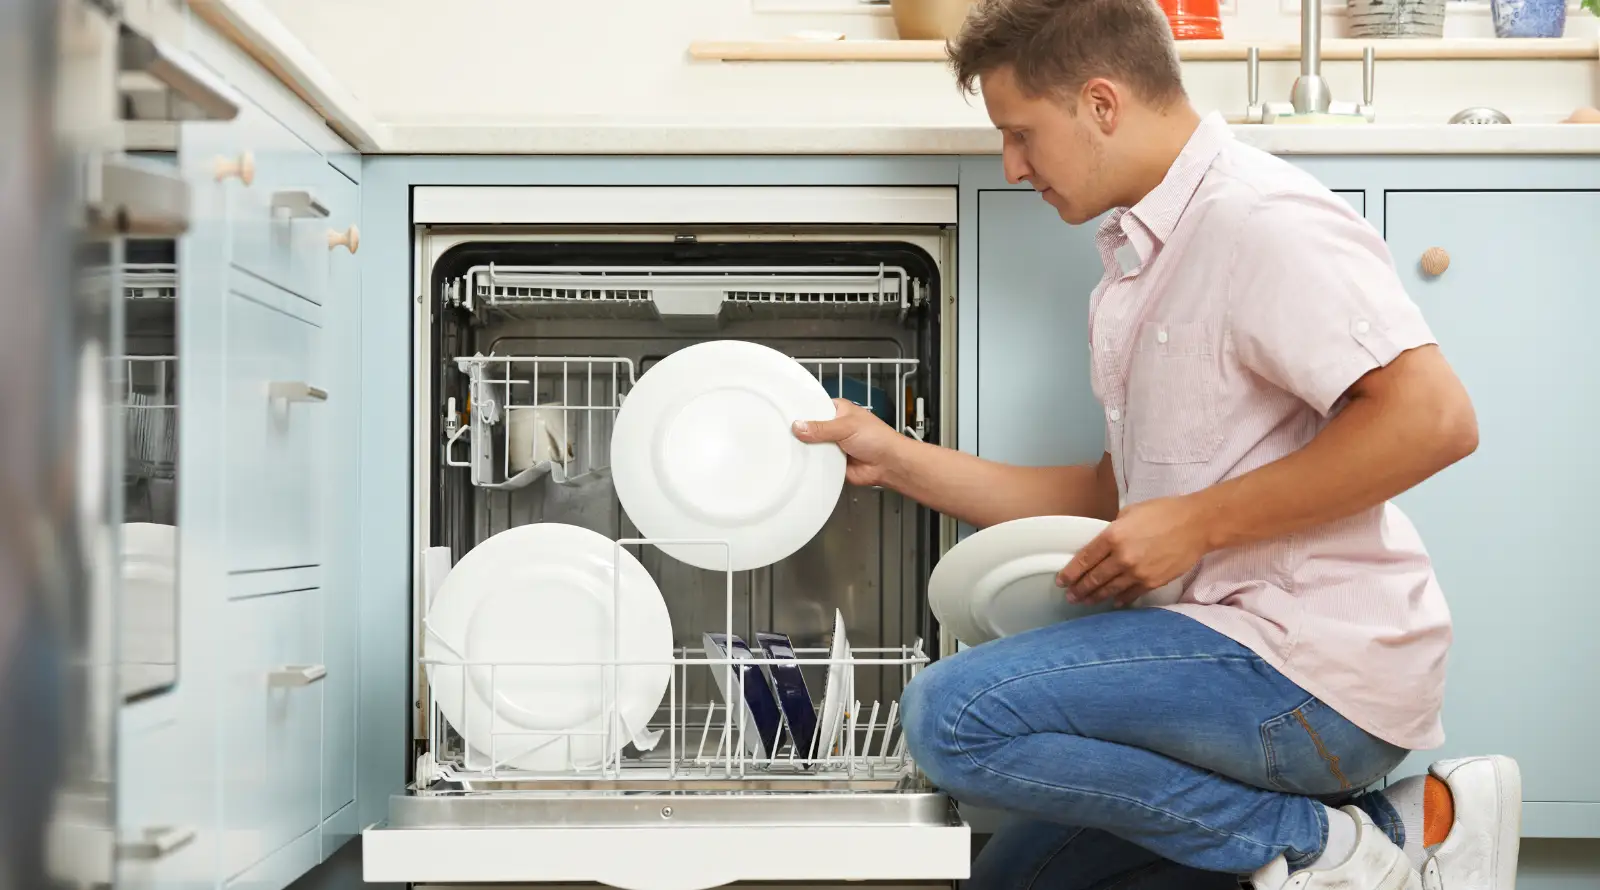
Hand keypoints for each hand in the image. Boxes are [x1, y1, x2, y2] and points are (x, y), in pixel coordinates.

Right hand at [792, 398, 908, 487]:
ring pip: (811, 447)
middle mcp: (833, 427)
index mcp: (837, 411)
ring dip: (805, 450)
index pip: (814, 407)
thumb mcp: (846, 426)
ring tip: (788, 450)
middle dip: (800, 434)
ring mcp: (832, 445)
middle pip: (809, 429)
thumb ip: (821, 428)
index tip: (784, 415)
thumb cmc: (877, 438)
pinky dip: (811, 465)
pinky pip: (816, 463)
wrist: (889, 464)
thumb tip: (797, 426)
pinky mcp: (832, 463)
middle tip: (783, 435)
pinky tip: (800, 465)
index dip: (800, 411)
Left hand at [1055, 496, 1208, 606]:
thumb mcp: (1130, 513)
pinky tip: (1113, 602)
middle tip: (1070, 597)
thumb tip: (1104, 542)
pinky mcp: (1152, 582)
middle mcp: (1121, 557)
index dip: (1070, 573)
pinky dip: (1120, 599)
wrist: (1196, 524)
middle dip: (1079, 589)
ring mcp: (1137, 572)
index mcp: (1112, 536)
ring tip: (1085, 601)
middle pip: (1094, 578)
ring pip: (1110, 590)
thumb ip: (1113, 529)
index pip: (1084, 560)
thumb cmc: (1164, 512)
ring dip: (1095, 597)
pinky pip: (1131, 595)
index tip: (1062, 581)